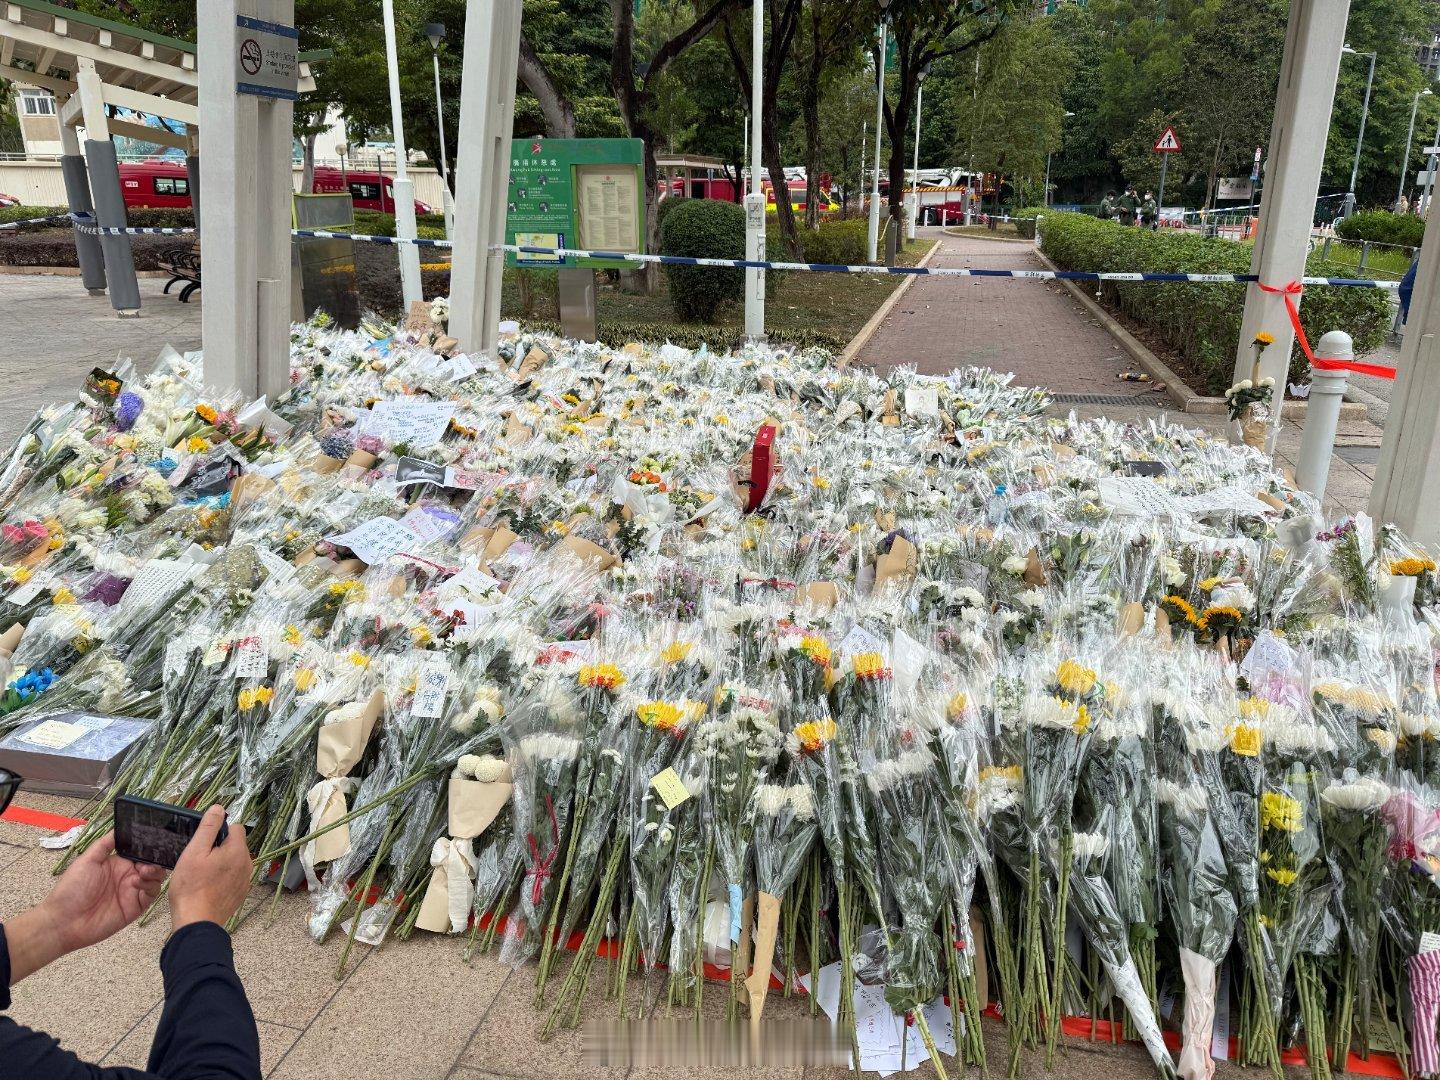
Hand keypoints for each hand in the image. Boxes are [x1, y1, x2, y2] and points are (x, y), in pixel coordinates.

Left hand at [40, 830, 165, 953]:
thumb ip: (105, 844)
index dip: (148, 847)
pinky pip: (152, 894)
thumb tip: (120, 827)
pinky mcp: (136, 907)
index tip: (152, 842)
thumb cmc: (71, 889)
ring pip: (156, 877)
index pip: (140, 852)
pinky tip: (138, 883)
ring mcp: (133, 891)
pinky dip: (151, 886)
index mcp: (118, 864)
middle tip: (149, 860)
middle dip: (155, 859)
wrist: (65, 921)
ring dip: (154, 871)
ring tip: (143, 871)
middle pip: (152, 864)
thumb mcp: (86, 861)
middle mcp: (127, 876)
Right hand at [168, 805, 251, 932]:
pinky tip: (207, 887)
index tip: (203, 843)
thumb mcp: (195, 852)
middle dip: (219, 848)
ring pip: (234, 861)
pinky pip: (233, 877)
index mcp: (238, 851)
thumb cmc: (192, 887)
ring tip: (202, 875)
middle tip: (199, 860)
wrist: (197, 922)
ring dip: (221, 863)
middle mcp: (247, 864)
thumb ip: (208, 828)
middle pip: (235, 845)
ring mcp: (245, 880)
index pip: (236, 828)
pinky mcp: (240, 894)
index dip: (219, 832)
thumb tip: (219, 808)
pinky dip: (223, 878)